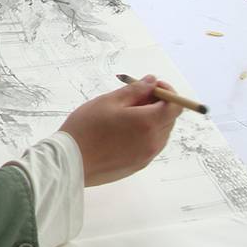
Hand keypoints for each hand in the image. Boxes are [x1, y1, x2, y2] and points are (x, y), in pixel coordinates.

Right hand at [59, 75, 182, 186]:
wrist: (70, 162)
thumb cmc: (86, 128)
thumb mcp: (109, 101)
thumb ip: (135, 90)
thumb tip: (152, 81)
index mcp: (148, 123)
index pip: (175, 106)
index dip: (167, 93)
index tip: (152, 86)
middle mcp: (153, 141)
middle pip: (169, 119)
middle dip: (158, 105)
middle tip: (133, 99)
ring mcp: (147, 156)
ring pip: (160, 133)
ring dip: (151, 121)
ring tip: (124, 117)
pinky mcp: (138, 165)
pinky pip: (150, 145)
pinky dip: (144, 135)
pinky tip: (121, 132)